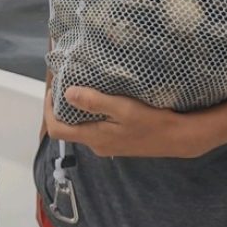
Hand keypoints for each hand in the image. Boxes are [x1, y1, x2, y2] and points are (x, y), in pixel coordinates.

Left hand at [43, 87, 204, 158]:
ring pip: (80, 126)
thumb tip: (67, 94)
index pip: (56, 130)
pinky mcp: (116, 142)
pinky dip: (89, 113)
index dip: (48, 110)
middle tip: (65, 82)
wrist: (179, 138)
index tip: (52, 89)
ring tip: (80, 85)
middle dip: (60, 106)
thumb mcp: (123, 108)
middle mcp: (96, 145)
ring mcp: (107, 145)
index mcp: (94, 137)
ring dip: (76, 108)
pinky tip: (99, 98)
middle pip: (67, 127)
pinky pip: (94, 127)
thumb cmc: (152, 121)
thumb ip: (95, 102)